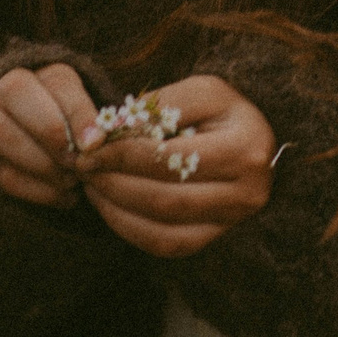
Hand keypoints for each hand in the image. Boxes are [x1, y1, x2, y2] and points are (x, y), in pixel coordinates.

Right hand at [0, 63, 105, 208]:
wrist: (78, 163)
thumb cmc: (96, 139)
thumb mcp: (104, 127)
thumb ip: (100, 128)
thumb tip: (94, 142)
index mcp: (50, 74)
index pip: (57, 81)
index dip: (77, 112)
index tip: (95, 143)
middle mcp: (13, 90)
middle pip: (12, 88)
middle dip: (48, 129)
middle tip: (76, 160)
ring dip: (39, 162)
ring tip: (72, 180)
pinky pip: (1, 174)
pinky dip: (38, 190)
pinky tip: (65, 195)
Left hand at [76, 74, 274, 258]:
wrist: (253, 140)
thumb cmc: (222, 111)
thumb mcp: (200, 91)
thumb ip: (157, 107)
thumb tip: (106, 134)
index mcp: (245, 149)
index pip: (171, 159)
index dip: (124, 156)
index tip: (90, 148)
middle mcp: (246, 193)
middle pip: (165, 199)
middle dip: (115, 184)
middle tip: (84, 168)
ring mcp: (232, 222)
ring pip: (163, 229)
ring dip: (117, 208)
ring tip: (92, 184)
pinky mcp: (214, 238)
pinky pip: (166, 245)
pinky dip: (130, 229)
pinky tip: (109, 206)